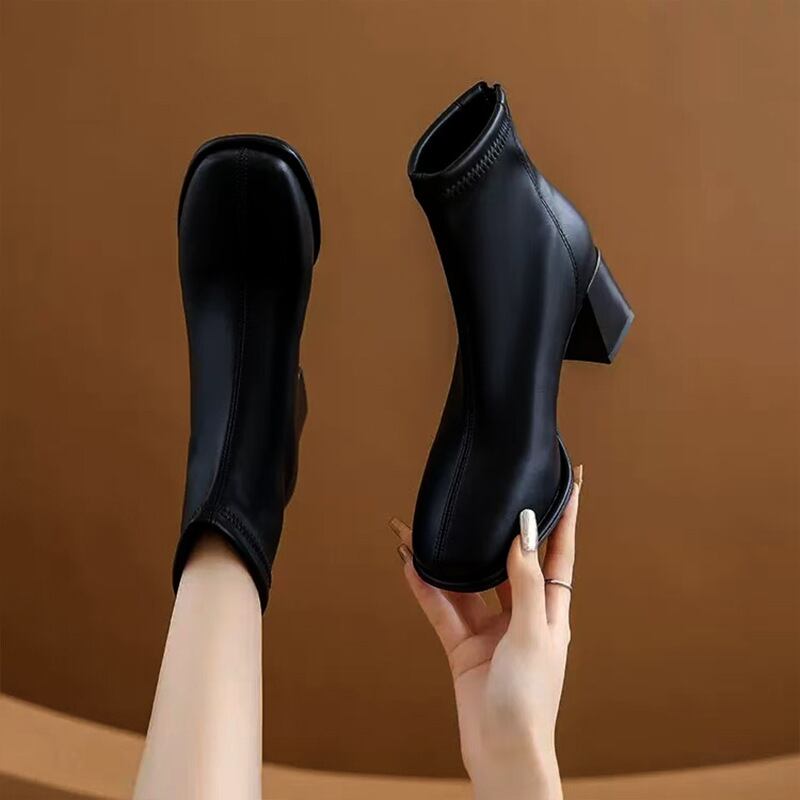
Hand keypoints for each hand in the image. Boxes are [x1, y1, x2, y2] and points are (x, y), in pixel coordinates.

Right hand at [391, 466, 581, 799]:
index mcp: (552, 609)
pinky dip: (427, 587)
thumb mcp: (534, 634)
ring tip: (424, 529)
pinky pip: (443, 608)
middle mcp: (522, 614)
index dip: (567, 515)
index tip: (571, 481)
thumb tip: (524, 534)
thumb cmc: (531, 700)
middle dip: (493, 529)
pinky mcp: (464, 647)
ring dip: (448, 558)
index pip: (561, 550)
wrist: (502, 753)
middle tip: (483, 496)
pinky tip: (412, 565)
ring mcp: (491, 630)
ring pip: (468, 582)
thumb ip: (527, 583)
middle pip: (507, 560)